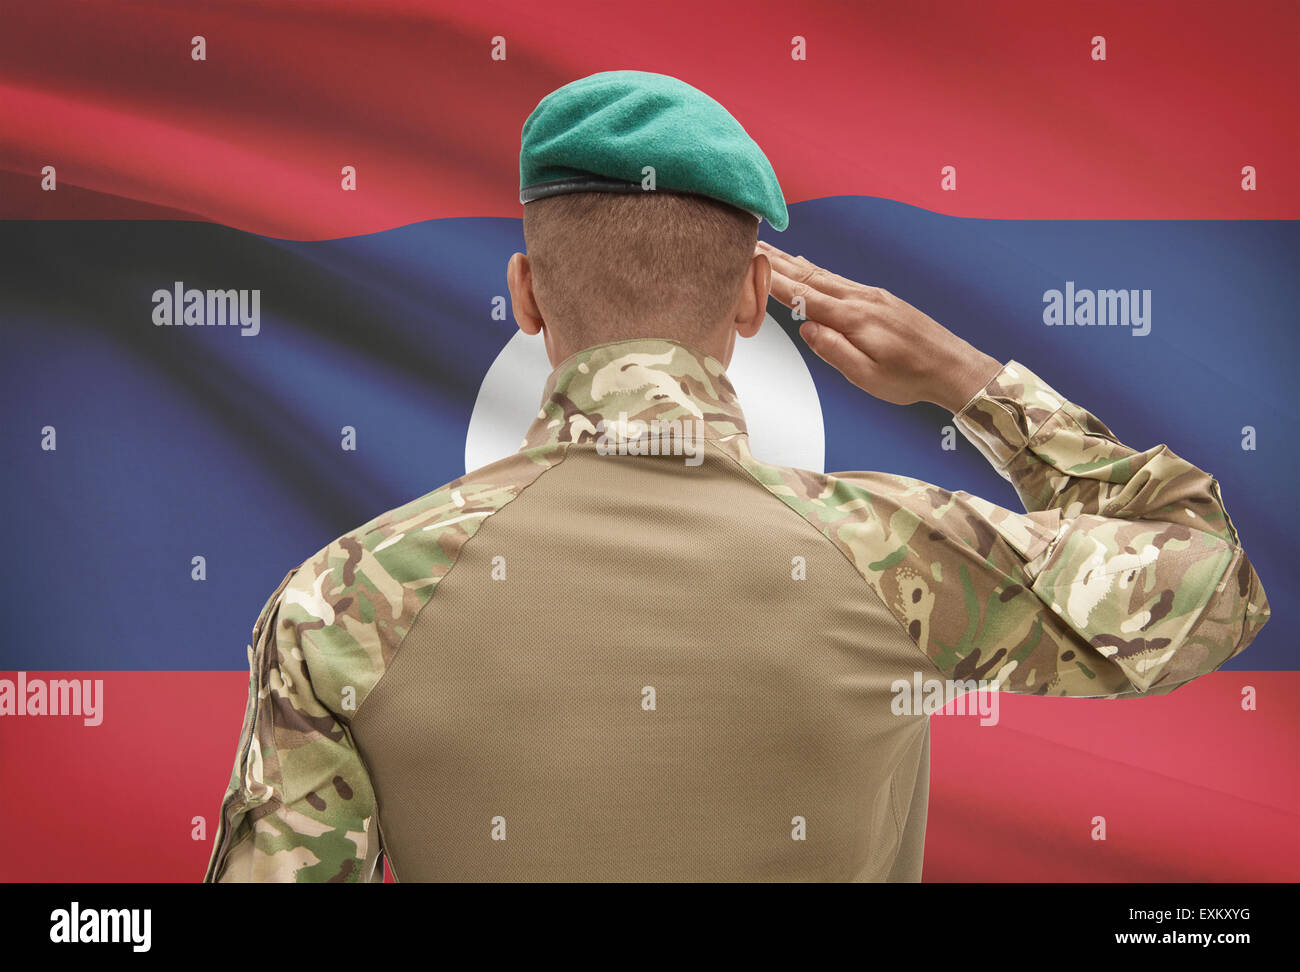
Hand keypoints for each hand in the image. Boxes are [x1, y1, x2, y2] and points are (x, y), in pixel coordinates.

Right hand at [758, 240, 1001, 412]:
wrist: (952, 366)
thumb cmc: (910, 378)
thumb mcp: (866, 377)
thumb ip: (834, 351)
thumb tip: (806, 328)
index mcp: (854, 318)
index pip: (803, 296)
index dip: (772, 280)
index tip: (748, 263)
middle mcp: (861, 299)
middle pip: (809, 276)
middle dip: (777, 261)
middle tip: (750, 244)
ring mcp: (871, 295)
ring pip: (823, 274)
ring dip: (794, 262)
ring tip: (770, 250)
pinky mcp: (879, 298)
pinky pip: (839, 279)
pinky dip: (816, 270)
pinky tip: (807, 267)